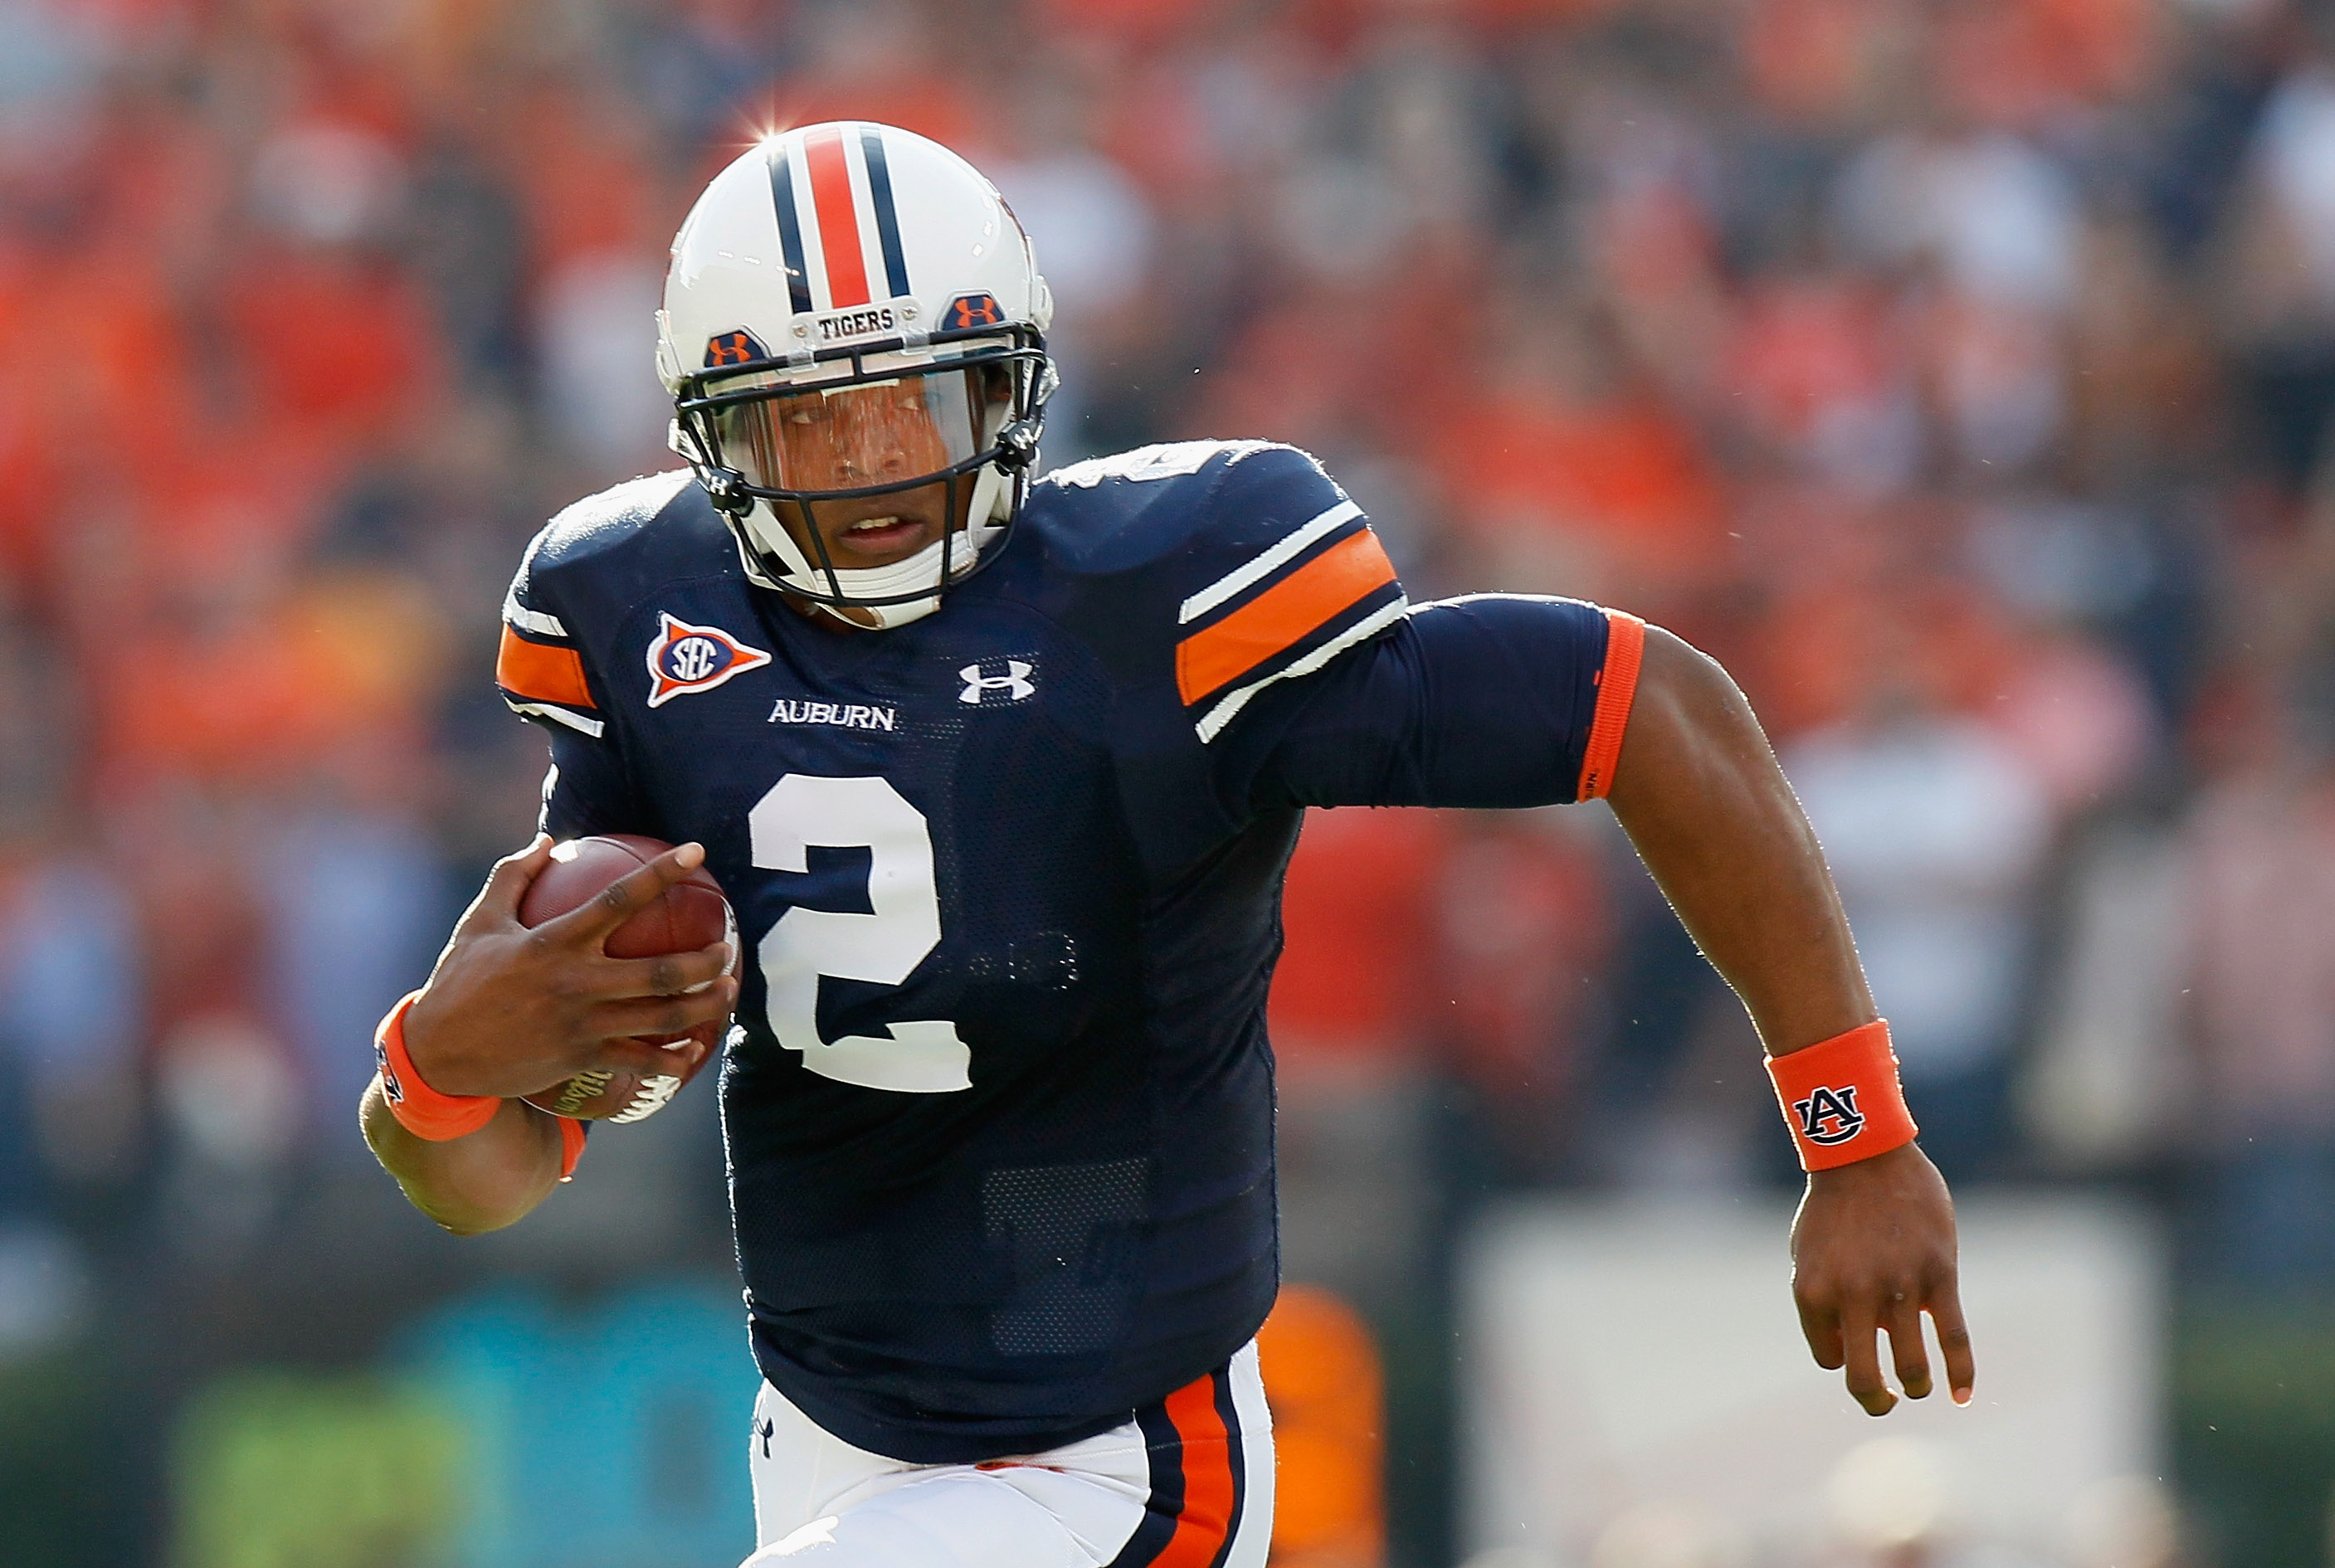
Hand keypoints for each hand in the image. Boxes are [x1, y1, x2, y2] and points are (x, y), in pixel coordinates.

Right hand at [402, 835, 738, 1100]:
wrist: (438, 1057)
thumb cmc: (460, 982)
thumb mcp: (479, 922)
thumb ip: (513, 876)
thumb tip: (547, 839)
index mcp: (554, 942)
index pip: (619, 898)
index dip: (662, 873)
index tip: (696, 852)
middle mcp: (575, 982)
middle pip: (660, 970)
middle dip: (705, 959)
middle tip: (729, 946)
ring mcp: (582, 1024)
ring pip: (661, 1016)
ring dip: (704, 1004)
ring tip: (729, 990)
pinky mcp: (582, 1058)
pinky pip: (640, 1060)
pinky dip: (673, 1057)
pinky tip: (695, 1050)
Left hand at [1788, 1142, 1973, 1415]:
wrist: (1864, 1153)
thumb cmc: (1833, 1206)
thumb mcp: (1808, 1254)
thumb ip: (1824, 1300)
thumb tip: (1855, 1347)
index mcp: (1813, 1293)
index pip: (1829, 1358)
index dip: (1843, 1359)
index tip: (1854, 1348)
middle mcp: (1852, 1296)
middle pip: (1865, 1378)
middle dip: (1877, 1401)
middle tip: (1887, 1402)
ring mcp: (1897, 1287)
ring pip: (1912, 1367)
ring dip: (1916, 1385)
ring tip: (1918, 1385)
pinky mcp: (1938, 1276)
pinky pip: (1953, 1338)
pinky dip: (1960, 1373)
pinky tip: (1962, 1396)